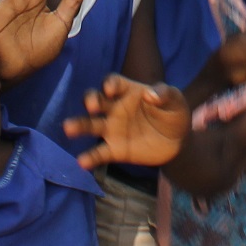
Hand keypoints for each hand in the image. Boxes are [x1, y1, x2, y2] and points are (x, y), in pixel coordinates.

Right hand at [62, 75, 190, 169]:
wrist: (177, 141)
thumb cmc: (173, 113)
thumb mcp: (175, 100)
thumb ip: (165, 94)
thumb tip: (151, 93)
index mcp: (128, 91)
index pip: (113, 83)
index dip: (110, 84)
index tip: (109, 89)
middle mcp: (115, 108)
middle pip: (95, 100)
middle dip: (90, 100)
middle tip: (92, 105)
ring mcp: (113, 129)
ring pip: (91, 125)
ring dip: (78, 125)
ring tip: (68, 128)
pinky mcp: (115, 150)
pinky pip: (99, 153)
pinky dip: (90, 157)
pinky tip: (82, 162)